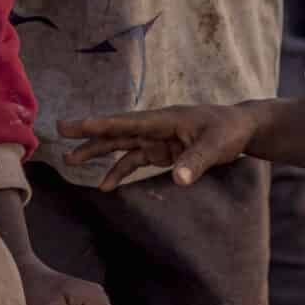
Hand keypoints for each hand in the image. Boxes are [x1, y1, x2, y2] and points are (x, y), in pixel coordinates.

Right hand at [60, 104, 260, 190]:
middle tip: (60, 132)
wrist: (244, 129)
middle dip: (89, 133)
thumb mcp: (216, 145)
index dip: (102, 124)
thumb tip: (179, 180)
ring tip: (71, 160)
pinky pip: (136, 160)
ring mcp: (158, 139)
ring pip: (122, 145)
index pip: (128, 122)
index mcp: (165, 119)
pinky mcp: (163, 151)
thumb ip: (197, 162)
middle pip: (117, 130)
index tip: (77, 124)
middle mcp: (156, 127)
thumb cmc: (230, 131)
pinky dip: (120, 171)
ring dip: (99, 152)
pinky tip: (106, 186)